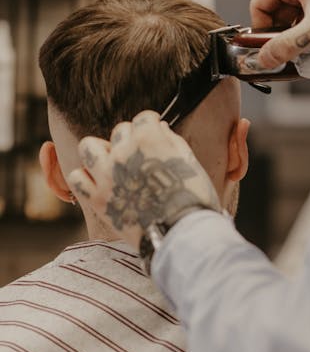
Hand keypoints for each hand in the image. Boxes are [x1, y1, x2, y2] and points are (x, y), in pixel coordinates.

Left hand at [68, 111, 221, 251]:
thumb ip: (171, 139)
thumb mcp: (189, 161)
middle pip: (119, 131)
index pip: (143, 118)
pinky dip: (85, 178)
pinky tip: (99, 183)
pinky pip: (75, 177)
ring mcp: (106, 175)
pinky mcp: (96, 199)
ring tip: (112, 164)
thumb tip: (159, 127)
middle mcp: (123, 152)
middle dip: (130, 140)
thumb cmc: (192, 197)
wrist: (181, 233)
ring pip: (89, 147)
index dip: (151, 125)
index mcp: (148, 138)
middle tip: (139, 156)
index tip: (154, 133)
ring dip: (100, 152)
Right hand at [250, 0, 309, 67]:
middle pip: (274, 10)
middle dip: (281, 33)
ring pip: (291, 12)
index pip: (258, 6)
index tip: (272, 47)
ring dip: (296, 31)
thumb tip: (264, 59)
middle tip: (294, 50)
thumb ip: (288, 46)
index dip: (261, 30)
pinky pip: (305, 10)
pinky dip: (309, 25)